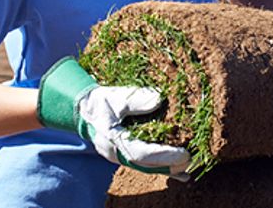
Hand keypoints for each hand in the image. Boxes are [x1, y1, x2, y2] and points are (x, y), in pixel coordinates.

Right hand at [37, 58, 190, 180]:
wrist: (82, 109)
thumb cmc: (99, 102)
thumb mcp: (115, 97)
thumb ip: (136, 99)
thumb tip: (158, 100)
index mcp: (113, 141)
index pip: (142, 154)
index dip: (164, 155)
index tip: (183, 153)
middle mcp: (117, 154)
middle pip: (147, 166)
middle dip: (170, 165)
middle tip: (191, 158)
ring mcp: (120, 156)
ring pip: (148, 167)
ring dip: (168, 167)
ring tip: (189, 165)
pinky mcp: (125, 154)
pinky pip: (146, 164)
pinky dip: (163, 168)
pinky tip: (181, 174)